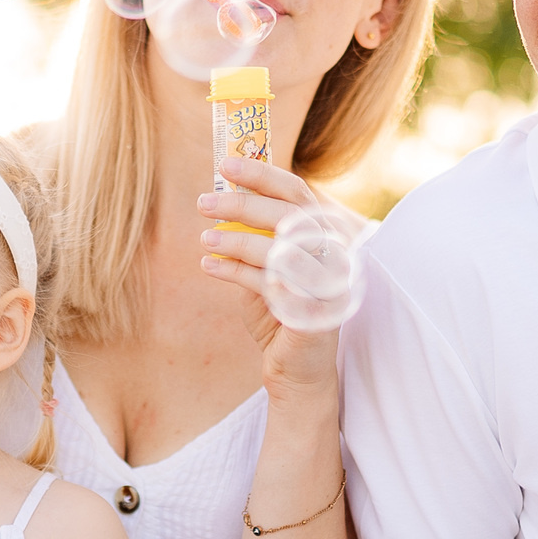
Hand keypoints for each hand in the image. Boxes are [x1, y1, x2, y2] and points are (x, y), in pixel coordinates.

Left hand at [196, 155, 347, 395]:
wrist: (296, 372)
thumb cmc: (279, 313)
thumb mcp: (265, 266)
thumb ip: (255, 233)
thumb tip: (221, 193)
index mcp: (324, 237)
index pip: (298, 193)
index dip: (264, 175)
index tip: (226, 166)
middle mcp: (333, 257)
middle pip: (290, 215)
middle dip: (243, 203)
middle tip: (204, 202)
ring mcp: (328, 286)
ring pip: (280, 248)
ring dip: (236, 239)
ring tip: (205, 238)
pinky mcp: (313, 315)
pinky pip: (270, 284)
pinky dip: (235, 272)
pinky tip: (210, 266)